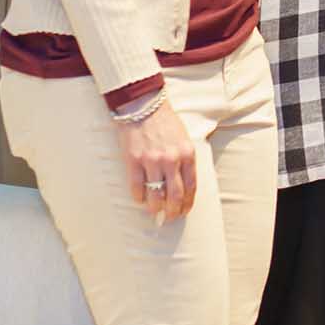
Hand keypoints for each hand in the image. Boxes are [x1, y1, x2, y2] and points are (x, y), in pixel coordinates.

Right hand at [115, 100, 196, 223]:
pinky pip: (137, 187)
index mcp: (187, 154)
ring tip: (155, 212)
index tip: (184, 212)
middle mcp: (171, 159)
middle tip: (170, 218)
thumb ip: (186, 160)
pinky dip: (139, 197)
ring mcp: (152, 161)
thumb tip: (185, 185)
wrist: (143, 107)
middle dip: (173, 211)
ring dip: (155, 208)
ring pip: (155, 195)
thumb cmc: (165, 123)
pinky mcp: (133, 161)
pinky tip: (140, 199)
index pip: (191, 187)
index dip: (188, 203)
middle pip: (175, 195)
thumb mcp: (184, 139)